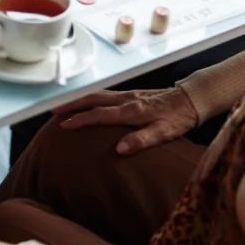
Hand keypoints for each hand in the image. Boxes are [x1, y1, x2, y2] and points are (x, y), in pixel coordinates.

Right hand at [50, 87, 198, 154]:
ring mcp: (128, 95)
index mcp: (131, 111)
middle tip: (53, 111)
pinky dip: (91, 98)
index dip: (81, 119)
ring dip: (79, 100)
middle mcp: (126, 100)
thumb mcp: (165, 132)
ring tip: (63, 105)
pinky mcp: (131, 94)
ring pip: (97, 95)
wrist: (191, 98)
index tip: (64, 125)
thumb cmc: (179, 118)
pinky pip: (105, 95)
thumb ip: (142, 140)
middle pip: (93, 99)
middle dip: (72, 104)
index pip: (99, 115)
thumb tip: (119, 149)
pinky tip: (87, 102)